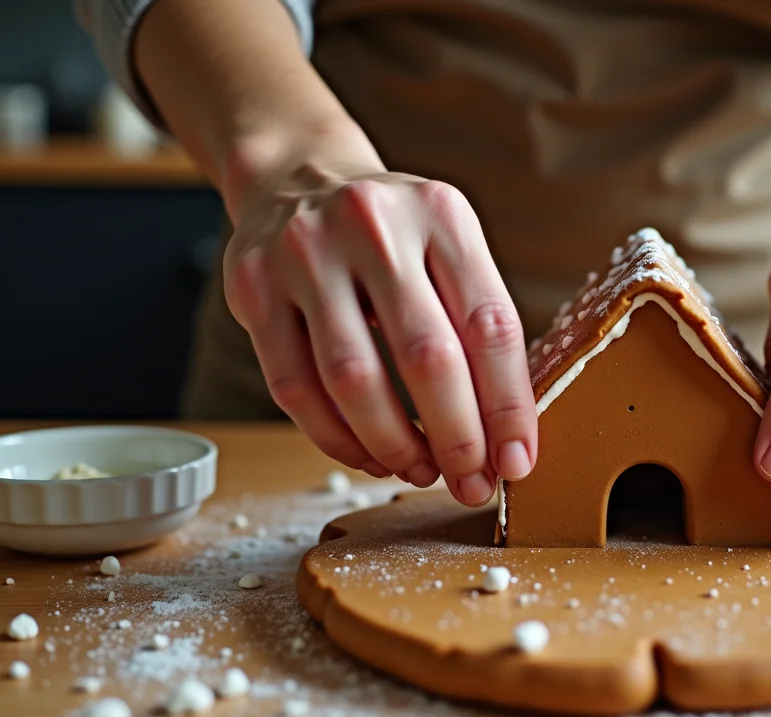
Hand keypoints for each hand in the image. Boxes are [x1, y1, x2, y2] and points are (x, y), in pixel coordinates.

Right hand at [222, 152, 536, 506]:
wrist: (297, 179)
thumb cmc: (394, 237)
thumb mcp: (448, 248)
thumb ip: (477, 326)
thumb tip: (506, 439)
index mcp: (442, 214)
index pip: (491, 325)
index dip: (509, 406)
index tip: (517, 462)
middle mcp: (374, 225)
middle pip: (428, 357)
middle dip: (456, 437)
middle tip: (471, 483)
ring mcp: (305, 252)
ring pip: (354, 379)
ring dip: (394, 444)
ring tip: (420, 470)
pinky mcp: (253, 286)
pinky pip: (296, 387)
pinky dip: (337, 438)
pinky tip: (369, 455)